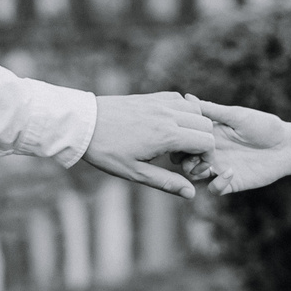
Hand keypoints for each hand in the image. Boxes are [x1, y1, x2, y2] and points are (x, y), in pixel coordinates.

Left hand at [84, 92, 221, 197]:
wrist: (83, 124)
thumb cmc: (106, 151)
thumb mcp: (135, 173)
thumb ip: (166, 182)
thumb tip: (191, 194)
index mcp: (167, 135)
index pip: (207, 142)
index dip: (206, 157)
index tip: (190, 167)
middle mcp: (168, 115)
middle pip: (206, 124)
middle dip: (203, 142)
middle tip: (182, 157)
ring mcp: (160, 103)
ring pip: (195, 109)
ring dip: (194, 126)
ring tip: (174, 142)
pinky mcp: (151, 97)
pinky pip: (179, 99)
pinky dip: (182, 111)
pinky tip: (168, 126)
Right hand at [187, 103, 290, 195]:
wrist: (287, 146)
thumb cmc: (264, 126)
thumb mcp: (236, 116)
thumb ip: (212, 111)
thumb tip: (187, 98)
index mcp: (210, 134)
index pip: (184, 138)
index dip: (179, 139)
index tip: (183, 136)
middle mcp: (212, 151)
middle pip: (183, 159)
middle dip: (182, 158)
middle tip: (193, 154)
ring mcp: (220, 167)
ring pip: (194, 176)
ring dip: (195, 171)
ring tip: (208, 164)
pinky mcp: (231, 182)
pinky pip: (214, 189)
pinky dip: (217, 183)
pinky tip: (231, 172)